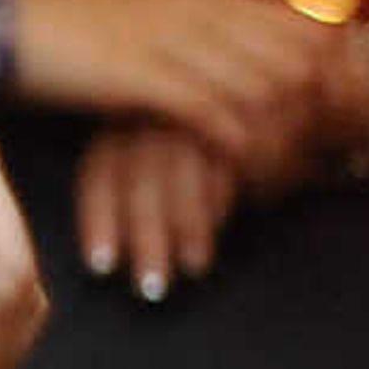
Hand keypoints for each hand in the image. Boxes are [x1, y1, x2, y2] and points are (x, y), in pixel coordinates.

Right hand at [6, 0, 340, 178]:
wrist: (6, 27)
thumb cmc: (79, 35)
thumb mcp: (157, 26)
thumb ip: (208, 39)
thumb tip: (258, 74)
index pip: (312, 29)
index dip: (340, 78)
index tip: (342, 126)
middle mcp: (206, 13)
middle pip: (302, 59)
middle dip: (323, 115)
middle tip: (324, 163)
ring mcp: (175, 41)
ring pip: (267, 88)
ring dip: (282, 140)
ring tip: (283, 180)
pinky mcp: (142, 74)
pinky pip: (214, 112)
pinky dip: (235, 148)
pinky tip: (238, 177)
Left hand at [73, 121, 240, 300]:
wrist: (270, 81)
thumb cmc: (205, 134)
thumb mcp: (164, 158)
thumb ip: (142, 198)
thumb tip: (116, 252)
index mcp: (123, 124)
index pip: (99, 174)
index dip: (98, 222)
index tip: (100, 266)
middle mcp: (154, 115)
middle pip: (141, 181)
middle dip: (144, 238)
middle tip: (150, 287)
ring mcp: (196, 113)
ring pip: (184, 173)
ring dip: (188, 227)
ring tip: (192, 267)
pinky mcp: (244, 113)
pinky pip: (232, 158)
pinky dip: (228, 197)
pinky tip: (233, 223)